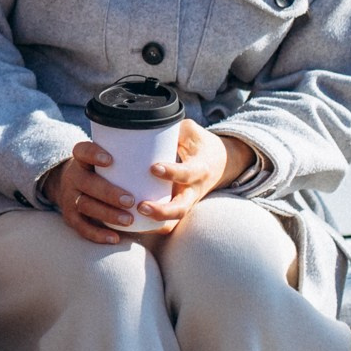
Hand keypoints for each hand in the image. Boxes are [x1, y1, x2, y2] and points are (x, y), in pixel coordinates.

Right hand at [37, 141, 139, 244]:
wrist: (73, 187)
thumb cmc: (103, 171)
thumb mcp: (108, 158)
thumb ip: (131, 157)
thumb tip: (172, 149)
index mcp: (82, 159)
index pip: (82, 151)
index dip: (93, 154)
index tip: (110, 160)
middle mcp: (74, 176)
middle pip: (87, 182)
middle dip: (108, 192)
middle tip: (130, 200)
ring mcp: (70, 197)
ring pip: (85, 205)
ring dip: (107, 214)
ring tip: (129, 220)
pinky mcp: (71, 216)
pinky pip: (81, 227)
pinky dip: (97, 234)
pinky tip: (115, 238)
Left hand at [134, 121, 255, 230]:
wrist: (220, 163)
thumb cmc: (200, 144)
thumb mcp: (191, 132)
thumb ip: (172, 129)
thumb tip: (145, 124)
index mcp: (200, 169)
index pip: (187, 174)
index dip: (172, 172)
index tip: (153, 168)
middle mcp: (194, 191)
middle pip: (181, 209)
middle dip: (162, 211)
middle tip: (140, 206)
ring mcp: (186, 203)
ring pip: (173, 222)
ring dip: (154, 223)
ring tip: (131, 217)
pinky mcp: (178, 209)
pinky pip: (167, 223)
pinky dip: (150, 227)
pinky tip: (129, 223)